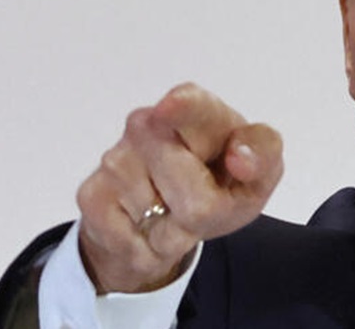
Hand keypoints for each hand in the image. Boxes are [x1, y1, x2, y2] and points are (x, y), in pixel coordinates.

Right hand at [75, 83, 283, 292]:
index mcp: (198, 112)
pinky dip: (146, 249)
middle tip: (203, 201)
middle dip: (205, 216)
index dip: (180, 108)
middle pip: (193, 199)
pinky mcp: (91, 194)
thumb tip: (241, 160)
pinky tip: (145, 227)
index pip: (190, 105)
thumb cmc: (219, 180)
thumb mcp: (258, 172)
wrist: (165, 215)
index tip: (169, 108)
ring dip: (173, 232)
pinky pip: (130, 242)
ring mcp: (116, 158)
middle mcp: (148, 125)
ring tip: (171, 211)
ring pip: (160, 223)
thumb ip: (262, 154)